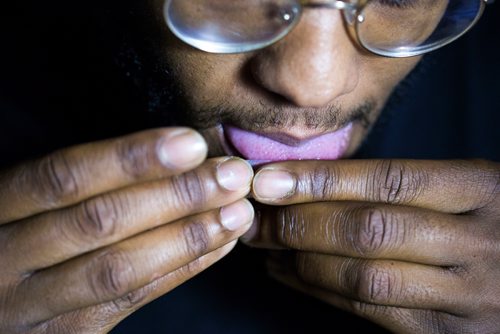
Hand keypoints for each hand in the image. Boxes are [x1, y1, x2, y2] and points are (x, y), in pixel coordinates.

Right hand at [0, 128, 253, 332]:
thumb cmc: (21, 239)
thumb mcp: (27, 205)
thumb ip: (79, 186)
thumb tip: (168, 154)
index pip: (65, 177)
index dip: (131, 160)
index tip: (192, 144)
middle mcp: (6, 261)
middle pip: (99, 222)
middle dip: (176, 196)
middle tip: (233, 175)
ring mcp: (35, 308)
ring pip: (118, 269)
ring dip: (188, 236)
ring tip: (238, 211)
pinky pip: (133, 300)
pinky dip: (183, 269)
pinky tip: (220, 244)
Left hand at [246, 159, 499, 332]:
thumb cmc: (492, 227)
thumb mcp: (468, 193)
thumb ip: (408, 189)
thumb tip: (316, 182)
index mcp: (484, 191)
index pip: (387, 179)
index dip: (320, 180)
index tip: (269, 180)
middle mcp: (479, 244)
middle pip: (370, 230)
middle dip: (298, 224)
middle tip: (254, 219)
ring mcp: (469, 297)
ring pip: (365, 278)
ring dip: (301, 262)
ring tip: (263, 247)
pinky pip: (372, 313)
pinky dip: (321, 293)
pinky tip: (290, 275)